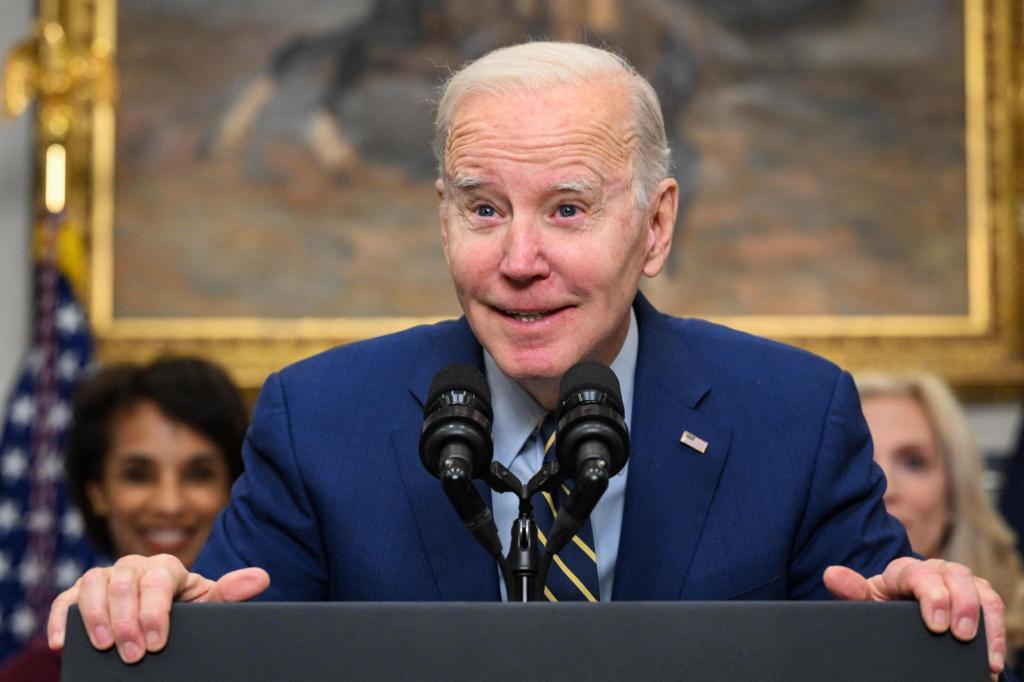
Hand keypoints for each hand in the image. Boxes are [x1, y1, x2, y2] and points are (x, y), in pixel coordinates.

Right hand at [47, 553, 268, 662]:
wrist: (166, 620)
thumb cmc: (189, 612)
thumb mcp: (210, 606)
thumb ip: (231, 593)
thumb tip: (261, 578)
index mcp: (166, 568)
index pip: (157, 580)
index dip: (155, 611)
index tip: (156, 642)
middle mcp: (133, 567)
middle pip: (123, 582)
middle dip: (127, 620)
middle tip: (133, 654)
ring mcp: (105, 579)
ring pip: (92, 583)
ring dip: (95, 616)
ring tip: (103, 646)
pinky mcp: (80, 595)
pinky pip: (65, 600)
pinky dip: (62, 618)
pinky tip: (62, 642)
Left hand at [824, 557, 1005, 676]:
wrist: (897, 619)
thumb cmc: (880, 609)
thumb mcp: (865, 604)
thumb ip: (850, 592)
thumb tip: (832, 574)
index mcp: (904, 571)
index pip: (918, 573)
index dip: (931, 595)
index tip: (935, 625)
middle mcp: (935, 572)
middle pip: (955, 575)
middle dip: (963, 605)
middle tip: (961, 635)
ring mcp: (959, 584)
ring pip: (980, 588)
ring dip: (985, 619)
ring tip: (984, 654)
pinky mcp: (978, 599)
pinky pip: (994, 607)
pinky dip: (997, 632)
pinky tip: (993, 659)